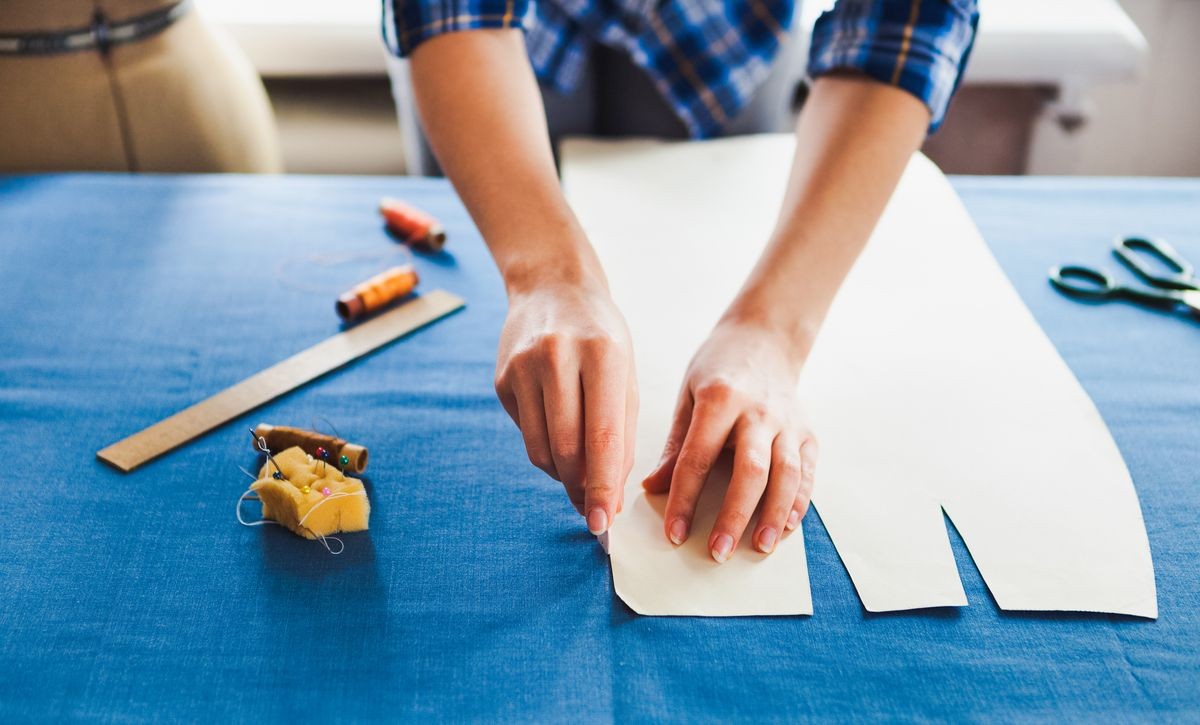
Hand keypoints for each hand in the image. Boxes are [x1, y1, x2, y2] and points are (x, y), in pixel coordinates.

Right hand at [494, 280, 637, 533]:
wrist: (553, 287)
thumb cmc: (602, 337)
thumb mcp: (626, 375)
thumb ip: (623, 436)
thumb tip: (609, 499)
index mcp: (602, 354)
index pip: (603, 436)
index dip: (603, 486)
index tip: (604, 523)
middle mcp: (558, 357)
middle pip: (568, 447)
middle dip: (582, 489)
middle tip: (595, 514)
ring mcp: (523, 367)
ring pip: (541, 448)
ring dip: (564, 476)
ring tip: (582, 481)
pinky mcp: (502, 380)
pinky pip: (525, 434)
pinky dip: (547, 451)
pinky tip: (561, 442)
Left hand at [642, 319, 816, 561]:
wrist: (765, 337)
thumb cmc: (718, 368)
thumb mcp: (688, 395)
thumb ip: (675, 444)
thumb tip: (652, 488)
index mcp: (720, 400)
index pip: (698, 458)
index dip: (684, 499)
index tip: (673, 534)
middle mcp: (759, 412)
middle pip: (749, 471)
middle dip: (734, 516)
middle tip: (718, 552)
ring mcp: (788, 423)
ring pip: (785, 475)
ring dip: (772, 515)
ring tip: (758, 548)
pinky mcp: (807, 432)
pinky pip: (807, 473)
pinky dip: (799, 503)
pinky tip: (785, 527)